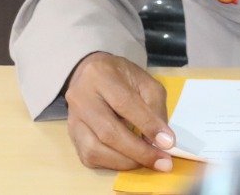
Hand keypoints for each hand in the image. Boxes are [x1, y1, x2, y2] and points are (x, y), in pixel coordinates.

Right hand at [64, 51, 174, 171]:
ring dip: (125, 162)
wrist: (89, 75)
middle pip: (108, 132)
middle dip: (139, 151)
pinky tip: (129, 159)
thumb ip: (154, 108)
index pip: (125, 104)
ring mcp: (73, 119)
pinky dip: (112, 164)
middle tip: (163, 162)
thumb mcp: (144, 82)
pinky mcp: (71, 136)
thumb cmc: (121, 78)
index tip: (168, 143)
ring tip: (147, 162)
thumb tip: (163, 140)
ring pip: (95, 150)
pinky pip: (89, 158)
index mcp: (100, 75)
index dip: (147, 125)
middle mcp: (81, 97)